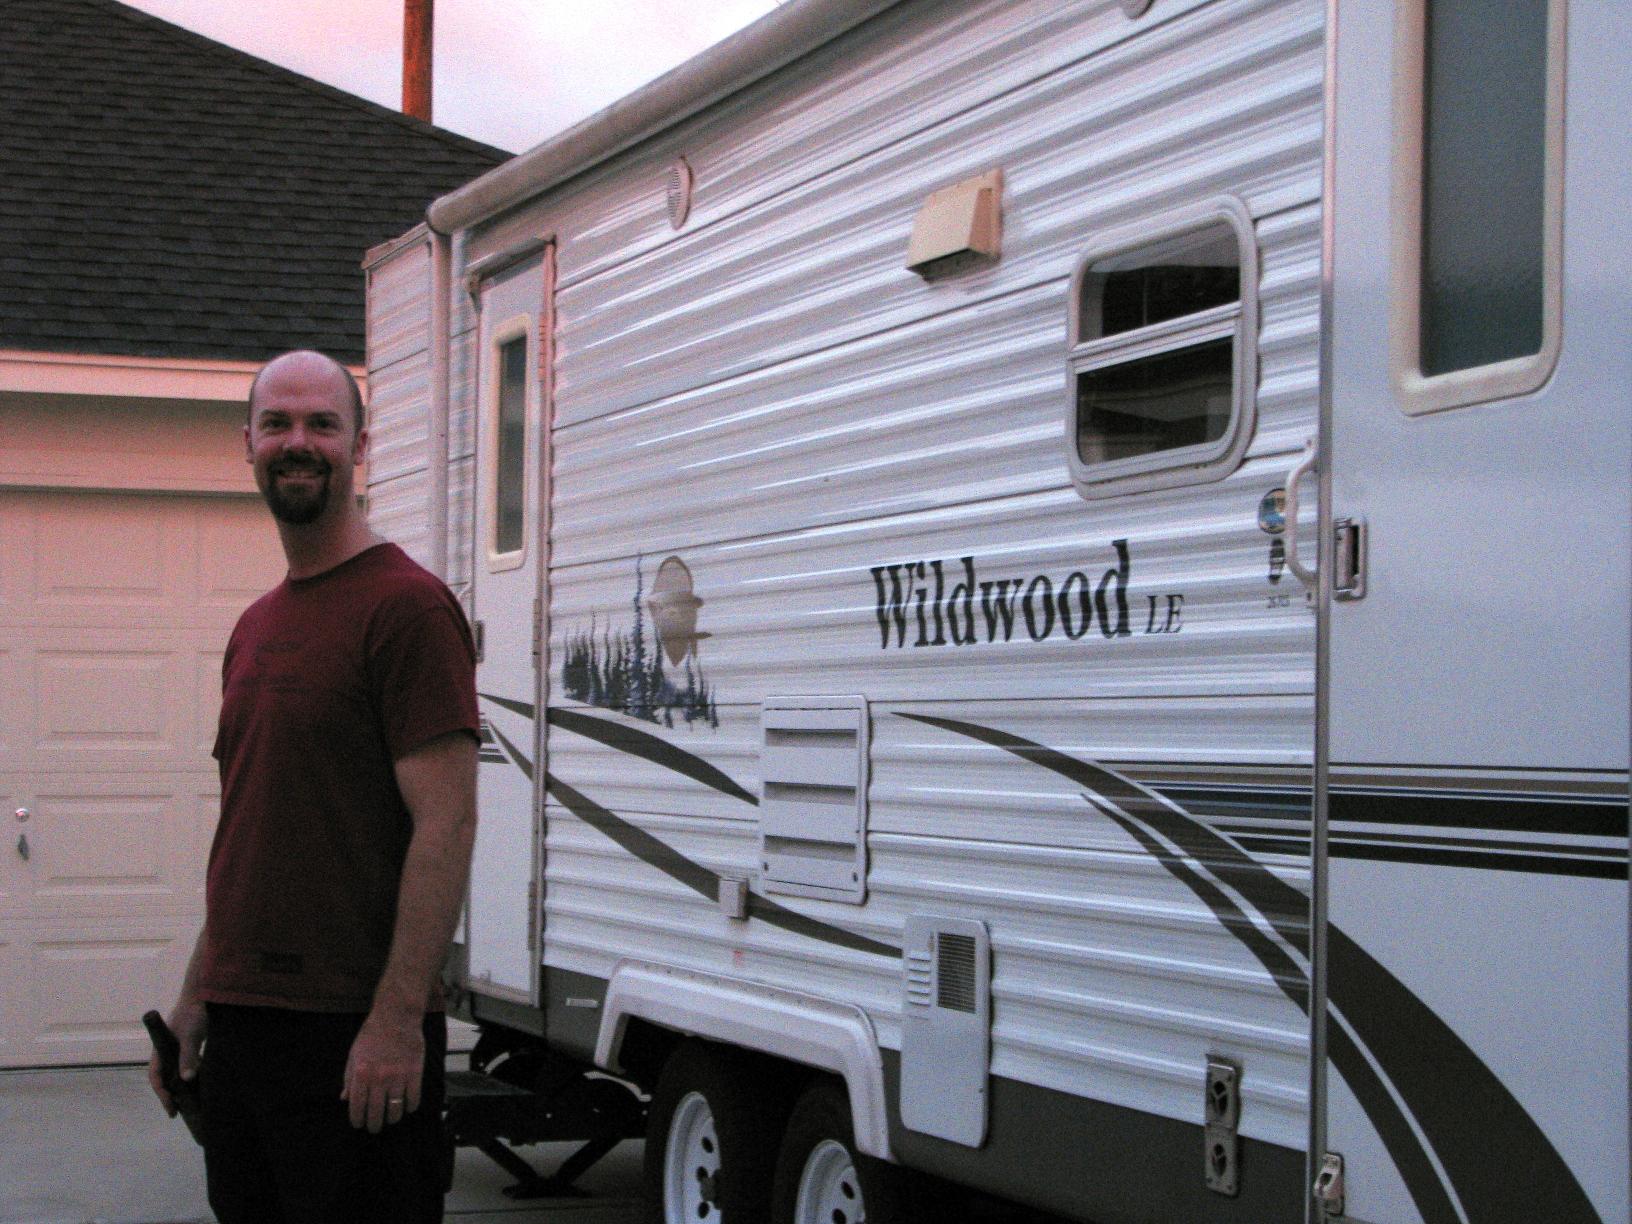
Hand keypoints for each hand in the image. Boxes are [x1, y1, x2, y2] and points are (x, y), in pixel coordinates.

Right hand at [147, 1001, 206, 1115]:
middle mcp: (166, 1050)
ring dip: (180, 1086)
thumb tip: (186, 1079)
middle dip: (170, 1095)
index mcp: (160, 1049)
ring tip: (189, 1102)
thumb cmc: (193, 1014)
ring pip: (176, 1072)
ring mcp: (177, 1047)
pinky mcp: (189, 1044)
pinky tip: (201, 1083)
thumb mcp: (191, 1036)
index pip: (156, 1077)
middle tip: (178, 1112)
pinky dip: (191, 1075)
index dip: (162, 1094)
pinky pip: (187, 1064)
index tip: (171, 1109)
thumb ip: (188, 1056)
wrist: (203, 994)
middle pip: (164, 1077)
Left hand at [341, 1009, 423, 1132]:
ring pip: (395, 1110)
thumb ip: (348, 1079)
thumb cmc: (372, 1034)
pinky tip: (407, 1106)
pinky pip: (414, 1098)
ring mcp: (398, 1077)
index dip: (357, 1120)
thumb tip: (344, 1099)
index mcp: (360, 1075)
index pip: (357, 1107)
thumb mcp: (354, 1055)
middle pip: (376, 1113)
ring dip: (392, 1118)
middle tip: (375, 1127)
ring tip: (391, 1118)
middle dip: (374, 1125)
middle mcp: (379, 1079)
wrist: (396, 1016)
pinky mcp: (415, 1073)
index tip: (359, 1124)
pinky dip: (410, 1107)